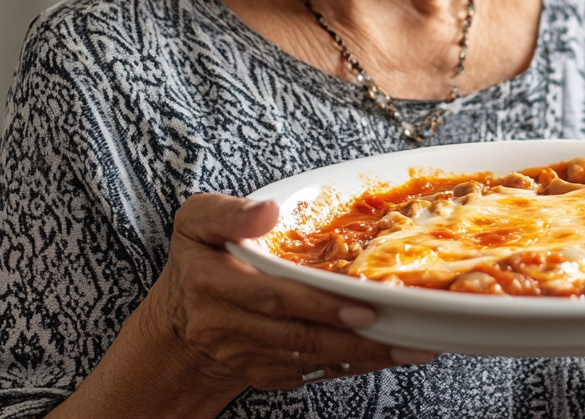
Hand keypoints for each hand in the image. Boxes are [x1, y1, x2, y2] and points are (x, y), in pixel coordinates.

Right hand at [141, 194, 436, 394]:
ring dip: (359, 357)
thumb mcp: (199, 220)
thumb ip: (231, 212)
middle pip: (296, 334)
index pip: (271, 296)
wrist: (177, 321)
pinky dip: (345, 367)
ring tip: (407, 348)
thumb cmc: (198, 256)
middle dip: (350, 336)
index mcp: (213, 282)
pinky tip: (380, 356)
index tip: (359, 305)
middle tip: (397, 328)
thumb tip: (268, 209)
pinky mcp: (260, 373)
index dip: (316, 304)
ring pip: (308, 359)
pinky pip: (307, 374)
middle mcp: (226, 325)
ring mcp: (244, 355)